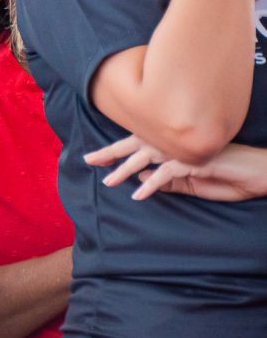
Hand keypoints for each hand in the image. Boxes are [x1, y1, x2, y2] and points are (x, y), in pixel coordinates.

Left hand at [87, 135, 266, 200]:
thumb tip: (140, 177)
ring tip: (109, 182)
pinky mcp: (195, 161)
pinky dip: (151, 183)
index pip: (138, 144)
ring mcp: (184, 150)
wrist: (259, 174)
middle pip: (135, 145)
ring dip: (126, 169)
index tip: (94, 158)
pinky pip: (167, 172)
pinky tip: (138, 194)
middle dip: (111, 152)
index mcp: (173, 146)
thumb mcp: (191, 183)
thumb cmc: (227, 176)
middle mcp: (176, 143)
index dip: (116, 149)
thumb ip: (167, 180)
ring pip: (147, 156)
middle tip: (88, 160)